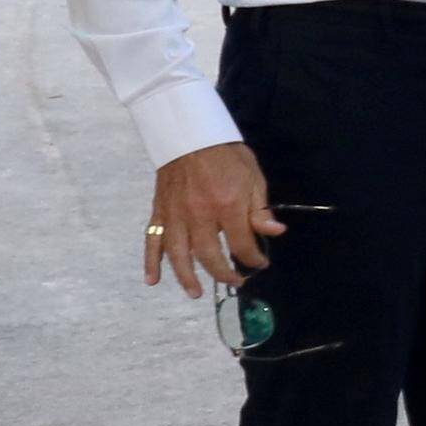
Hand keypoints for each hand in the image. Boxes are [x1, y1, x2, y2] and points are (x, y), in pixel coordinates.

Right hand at [147, 143, 280, 295]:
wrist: (188, 133)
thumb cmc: (226, 155)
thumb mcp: (253, 177)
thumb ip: (260, 208)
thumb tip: (274, 232)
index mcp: (226, 205)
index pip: (241, 244)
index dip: (253, 258)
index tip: (260, 263)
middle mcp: (198, 215)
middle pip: (209, 255)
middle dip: (224, 273)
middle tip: (235, 281)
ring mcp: (175, 214)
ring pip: (178, 254)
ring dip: (186, 277)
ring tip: (196, 293)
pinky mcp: (159, 211)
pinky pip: (152, 240)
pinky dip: (150, 261)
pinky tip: (152, 279)